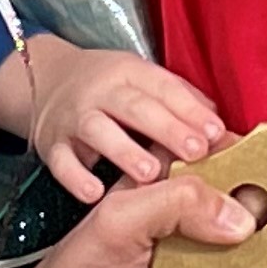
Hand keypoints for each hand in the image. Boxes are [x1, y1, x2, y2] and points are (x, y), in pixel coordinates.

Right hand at [0, 36, 225, 198]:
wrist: (45, 80)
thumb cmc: (112, 88)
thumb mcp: (144, 81)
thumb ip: (181, 100)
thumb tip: (221, 127)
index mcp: (131, 73)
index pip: (164, 87)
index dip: (190, 110)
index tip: (216, 133)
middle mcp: (101, 91)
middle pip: (134, 106)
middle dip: (166, 128)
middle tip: (194, 152)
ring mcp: (74, 116)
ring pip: (97, 129)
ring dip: (124, 150)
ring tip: (150, 175)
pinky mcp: (51, 143)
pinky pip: (60, 160)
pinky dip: (76, 176)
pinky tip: (95, 194)